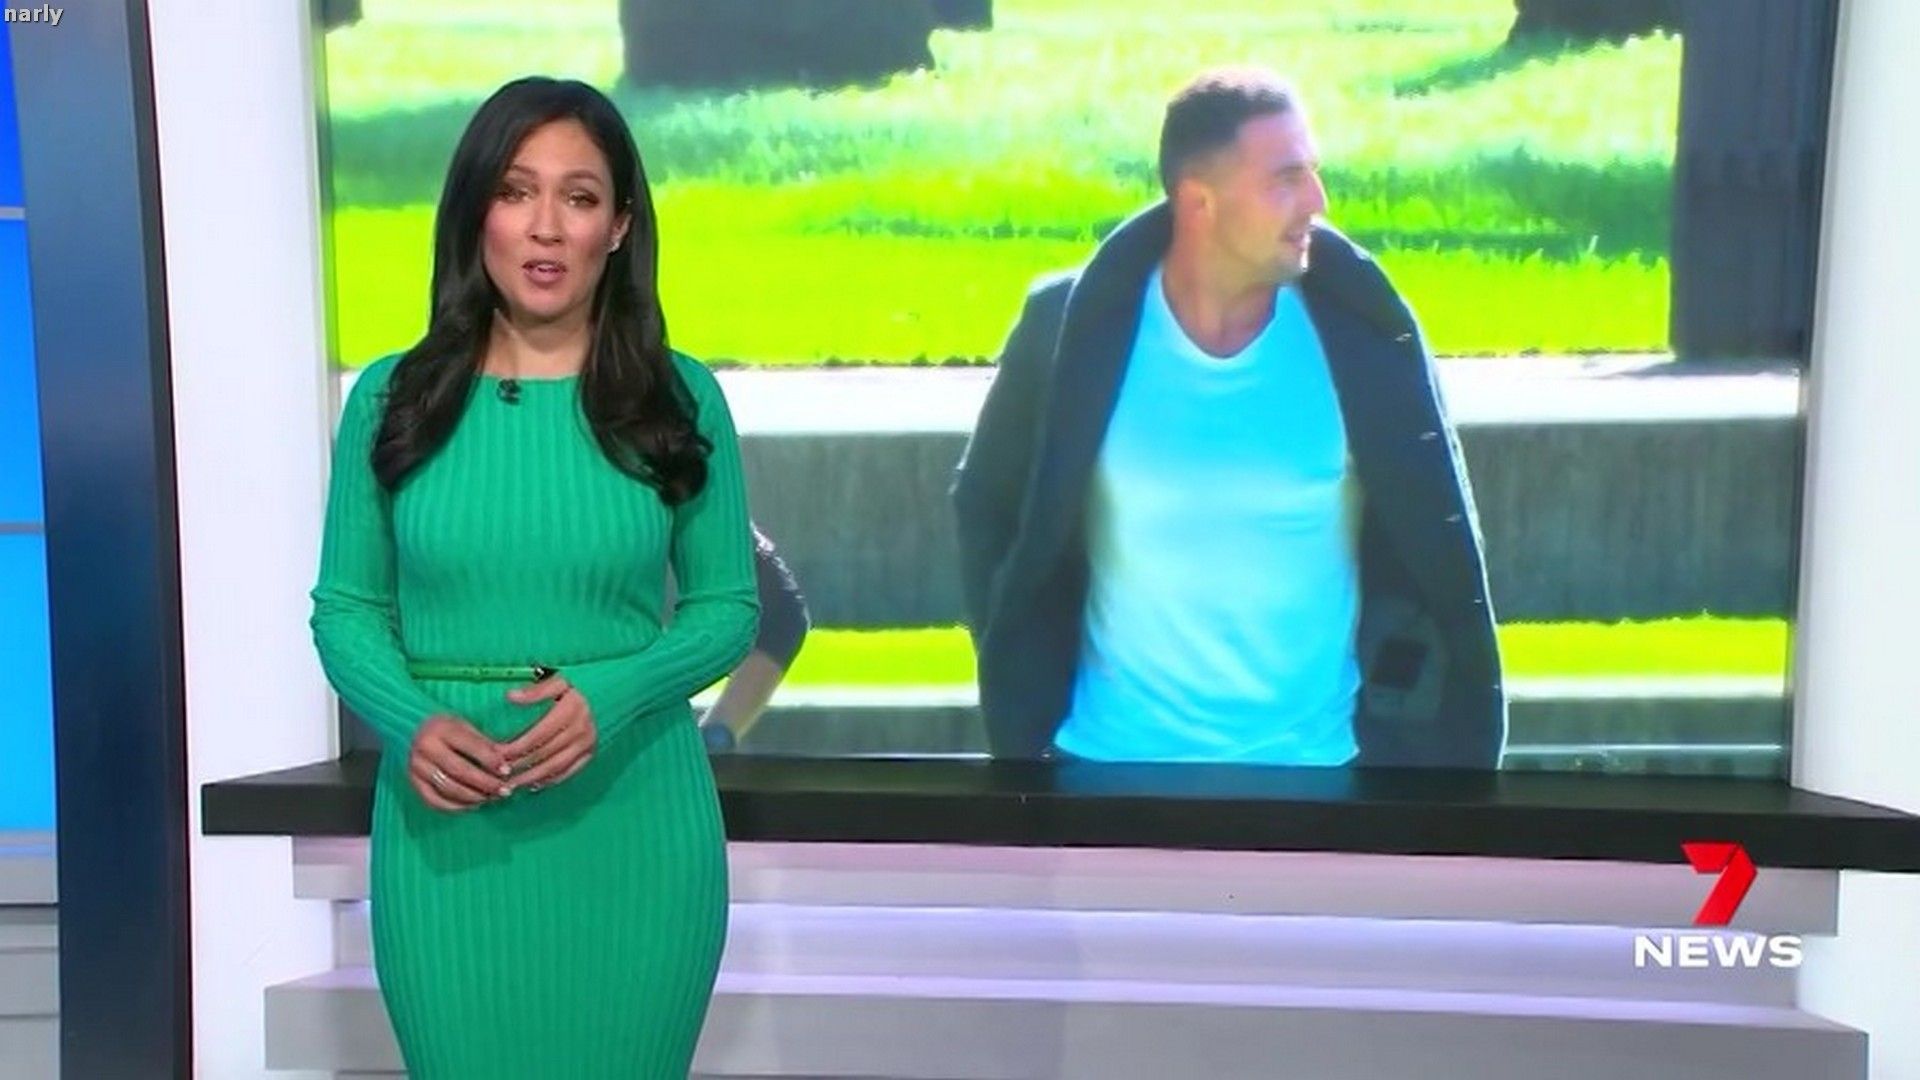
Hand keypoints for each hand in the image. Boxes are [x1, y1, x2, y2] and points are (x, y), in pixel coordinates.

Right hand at [408, 714, 511, 811]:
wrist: (418, 732)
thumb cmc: (450, 730)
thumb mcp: (468, 727)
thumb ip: (486, 744)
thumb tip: (509, 761)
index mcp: (441, 728)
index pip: (470, 746)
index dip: (491, 760)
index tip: (507, 770)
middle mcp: (425, 746)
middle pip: (460, 770)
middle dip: (485, 783)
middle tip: (504, 790)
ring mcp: (416, 766)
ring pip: (448, 788)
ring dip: (474, 797)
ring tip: (491, 798)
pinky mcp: (413, 782)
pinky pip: (435, 801)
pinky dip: (456, 806)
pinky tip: (473, 805)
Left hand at [501, 674, 596, 791]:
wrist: (603, 695)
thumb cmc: (574, 688)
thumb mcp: (557, 680)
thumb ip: (535, 690)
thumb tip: (511, 696)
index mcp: (570, 710)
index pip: (537, 735)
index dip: (516, 747)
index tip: (497, 753)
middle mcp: (581, 729)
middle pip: (544, 754)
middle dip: (520, 765)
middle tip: (499, 772)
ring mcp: (587, 744)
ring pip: (554, 767)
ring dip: (531, 778)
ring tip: (512, 784)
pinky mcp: (590, 754)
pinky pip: (568, 772)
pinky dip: (549, 780)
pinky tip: (533, 784)